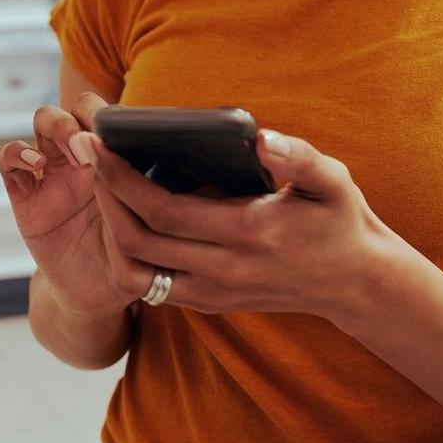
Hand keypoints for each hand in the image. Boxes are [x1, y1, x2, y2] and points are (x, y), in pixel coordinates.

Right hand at [0, 96, 136, 318]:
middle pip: (77, 107)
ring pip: (44, 119)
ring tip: (73, 146)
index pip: (112, 115)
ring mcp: (52, 172)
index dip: (116, 116)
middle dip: (86, 113)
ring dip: (57, 123)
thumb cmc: (131, 258)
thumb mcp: (148, 229)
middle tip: (97, 140)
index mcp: (115, 159)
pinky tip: (36, 166)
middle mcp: (83, 159)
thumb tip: (166, 162)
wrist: (96, 293)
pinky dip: (16, 153)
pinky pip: (7, 158)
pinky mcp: (24, 193)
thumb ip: (147, 198)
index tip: (126, 134)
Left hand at [84, 127, 396, 320]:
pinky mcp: (208, 303)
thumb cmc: (339, 221)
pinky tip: (124, 220)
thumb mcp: (333, 181)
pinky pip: (150, 287)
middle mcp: (223, 270)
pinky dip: (127, 257)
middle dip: (104, 196)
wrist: (355, 282)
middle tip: (87, 157)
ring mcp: (213, 292)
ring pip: (135, 271)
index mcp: (247, 232)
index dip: (122, 181)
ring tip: (102, 189)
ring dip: (108, 231)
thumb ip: (299, 158)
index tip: (100, 147)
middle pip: (138, 240)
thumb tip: (262, 139)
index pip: (163, 210)